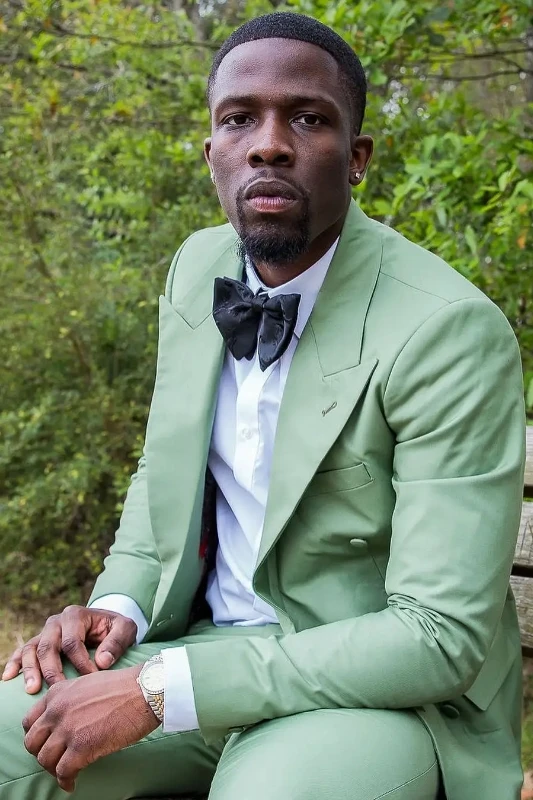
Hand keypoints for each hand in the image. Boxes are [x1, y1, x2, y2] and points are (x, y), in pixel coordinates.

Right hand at [2, 605, 136, 693]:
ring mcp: (45, 632)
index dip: (81, 663)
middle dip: (52, 670)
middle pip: (48, 646)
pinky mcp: (39, 642)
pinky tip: (8, 678)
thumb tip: (102, 662)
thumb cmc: (115, 628)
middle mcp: (57, 622)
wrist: (107, 624)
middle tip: (58, 691)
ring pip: (31, 649)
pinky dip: (14, 663)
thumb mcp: (126, 629)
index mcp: (77, 615)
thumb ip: (117, 642)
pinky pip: (22, 651)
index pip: (73, 642)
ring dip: (30, 670)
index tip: (91, 681)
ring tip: (32, 690)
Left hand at [22, 664, 159, 792]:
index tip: (48, 745)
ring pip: (44, 760)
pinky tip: (72, 783)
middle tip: (56, 761)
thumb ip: (70, 699)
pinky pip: (63, 772)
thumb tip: (67, 720)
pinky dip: (66, 781)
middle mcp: (57, 709)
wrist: (145, 690)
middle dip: (42, 755)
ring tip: (66, 773)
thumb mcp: (87, 684)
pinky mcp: (81, 746)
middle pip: (32, 743)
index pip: (30, 722)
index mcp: (57, 693)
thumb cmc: (124, 687)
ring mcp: (68, 728)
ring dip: (54, 770)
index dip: (37, 737)